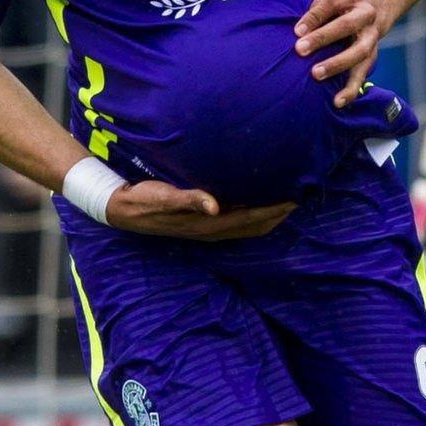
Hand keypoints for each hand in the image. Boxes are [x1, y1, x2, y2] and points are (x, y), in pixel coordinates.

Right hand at [105, 180, 295, 240]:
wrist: (123, 209)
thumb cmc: (144, 199)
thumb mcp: (164, 197)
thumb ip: (190, 200)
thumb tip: (215, 206)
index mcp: (208, 224)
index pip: (250, 219)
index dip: (274, 210)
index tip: (296, 198)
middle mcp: (212, 230)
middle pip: (255, 225)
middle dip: (278, 213)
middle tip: (303, 196)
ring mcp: (208, 229)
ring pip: (248, 226)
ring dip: (269, 215)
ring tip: (288, 199)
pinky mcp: (203, 223)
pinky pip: (237, 221)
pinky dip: (254, 213)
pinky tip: (258, 201)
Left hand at [294, 0, 382, 107]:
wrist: (372, 7)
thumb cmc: (339, 2)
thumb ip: (314, 3)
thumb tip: (295, 26)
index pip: (331, 4)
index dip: (313, 17)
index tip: (296, 31)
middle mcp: (365, 15)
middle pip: (346, 26)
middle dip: (323, 38)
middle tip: (300, 50)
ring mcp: (371, 37)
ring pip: (359, 52)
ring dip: (337, 64)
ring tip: (316, 75)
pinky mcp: (372, 56)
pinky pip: (363, 73)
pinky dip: (351, 89)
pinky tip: (337, 101)